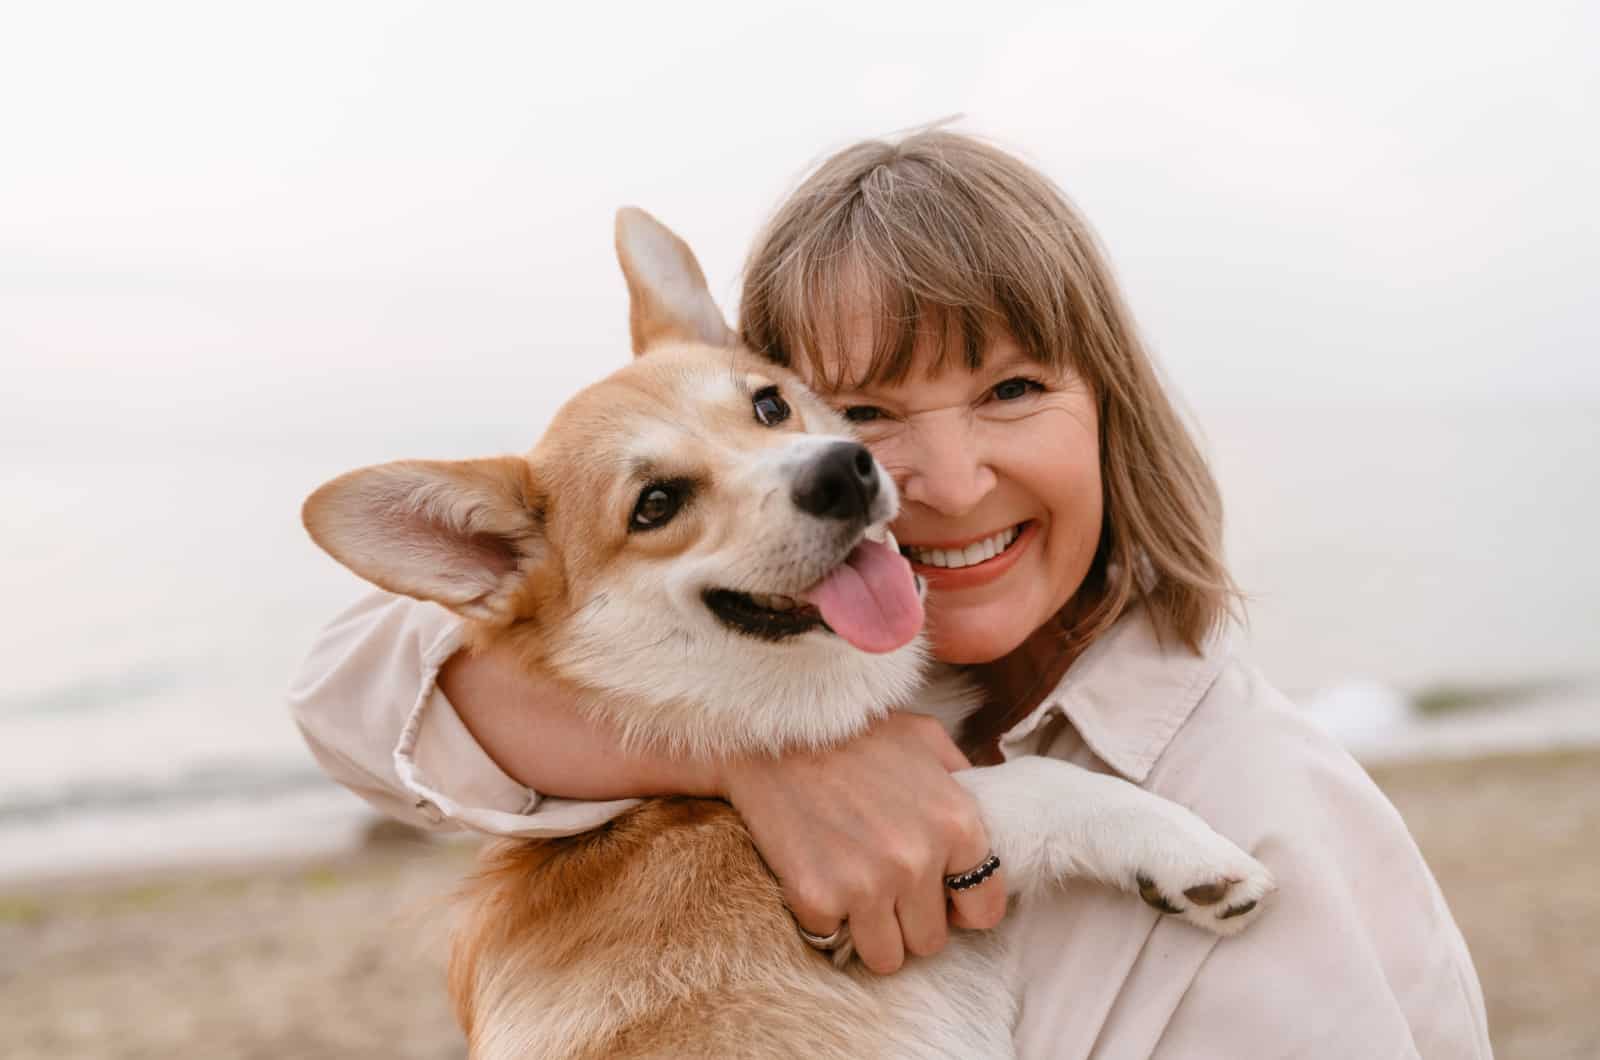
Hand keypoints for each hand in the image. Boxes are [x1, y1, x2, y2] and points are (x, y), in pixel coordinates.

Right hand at [719, 713, 1007, 974]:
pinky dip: (823, 917)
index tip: (938, 895)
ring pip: (887, 957)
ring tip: (853, 888)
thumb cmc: (852, 732)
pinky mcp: (816, 898)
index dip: (960, 905)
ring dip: (871, 931)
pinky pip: (831, 938)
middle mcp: (917, 861)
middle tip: (885, 883)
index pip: (984, 910)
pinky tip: (817, 874)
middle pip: (931, 941)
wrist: (771, 733)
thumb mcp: (924, 738)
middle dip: (910, 919)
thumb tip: (989, 815)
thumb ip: (963, 781)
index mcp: (956, 824)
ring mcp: (866, 885)